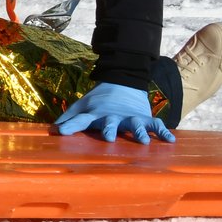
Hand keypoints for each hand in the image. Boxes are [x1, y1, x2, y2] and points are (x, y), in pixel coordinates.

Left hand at [54, 82, 174, 143]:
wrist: (122, 81)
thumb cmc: (98, 100)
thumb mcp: (81, 106)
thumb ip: (68, 118)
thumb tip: (51, 129)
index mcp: (95, 114)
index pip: (80, 119)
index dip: (70, 125)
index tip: (61, 132)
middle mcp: (112, 116)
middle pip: (110, 123)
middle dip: (109, 129)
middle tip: (108, 137)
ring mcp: (130, 117)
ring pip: (135, 124)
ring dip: (139, 132)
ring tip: (144, 141)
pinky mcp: (144, 116)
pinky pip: (156, 125)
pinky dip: (163, 132)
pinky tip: (170, 141)